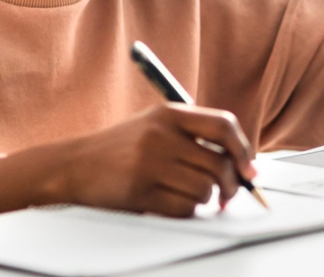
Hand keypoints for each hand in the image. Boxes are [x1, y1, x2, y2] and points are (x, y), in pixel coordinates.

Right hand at [0, 103, 256, 216]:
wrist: (74, 165)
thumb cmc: (121, 149)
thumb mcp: (155, 127)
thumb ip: (193, 136)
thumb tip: (240, 163)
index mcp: (169, 113)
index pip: (223, 125)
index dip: (243, 149)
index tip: (249, 168)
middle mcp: (161, 134)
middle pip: (219, 163)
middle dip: (230, 185)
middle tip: (227, 194)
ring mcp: (150, 162)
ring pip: (204, 189)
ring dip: (204, 199)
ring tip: (188, 195)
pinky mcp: (140, 189)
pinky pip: (184, 207)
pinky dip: (186, 210)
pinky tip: (171, 203)